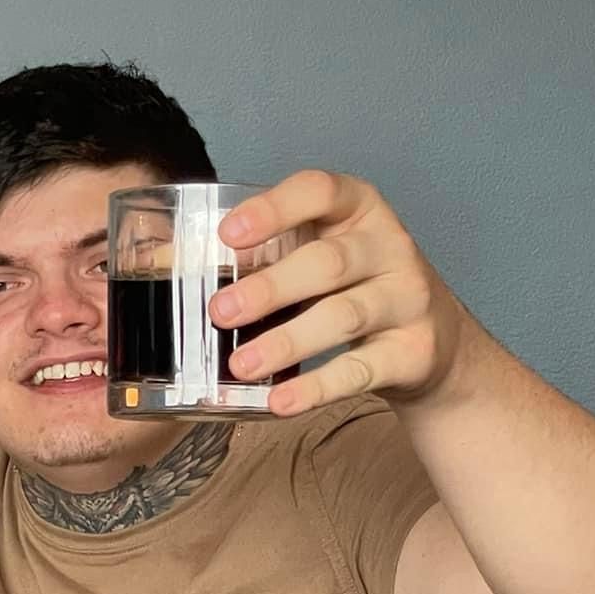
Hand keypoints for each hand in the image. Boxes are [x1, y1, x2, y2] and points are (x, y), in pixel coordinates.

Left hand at [212, 173, 473, 416]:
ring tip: (241, 364)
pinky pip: (360, 370)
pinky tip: (280, 402)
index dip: (274, 209)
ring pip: (343, 317)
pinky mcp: (413, 351)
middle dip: (269, 288)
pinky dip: (317, 388)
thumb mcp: (315, 257)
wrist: (433, 340)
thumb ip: (257, 255)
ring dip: (287, 342)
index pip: (320, 191)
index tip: (229, 234)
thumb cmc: (353, 288)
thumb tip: (162, 260)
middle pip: (328, 262)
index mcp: (358, 209)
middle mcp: (389, 246)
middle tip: (219, 313)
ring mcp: (407, 299)